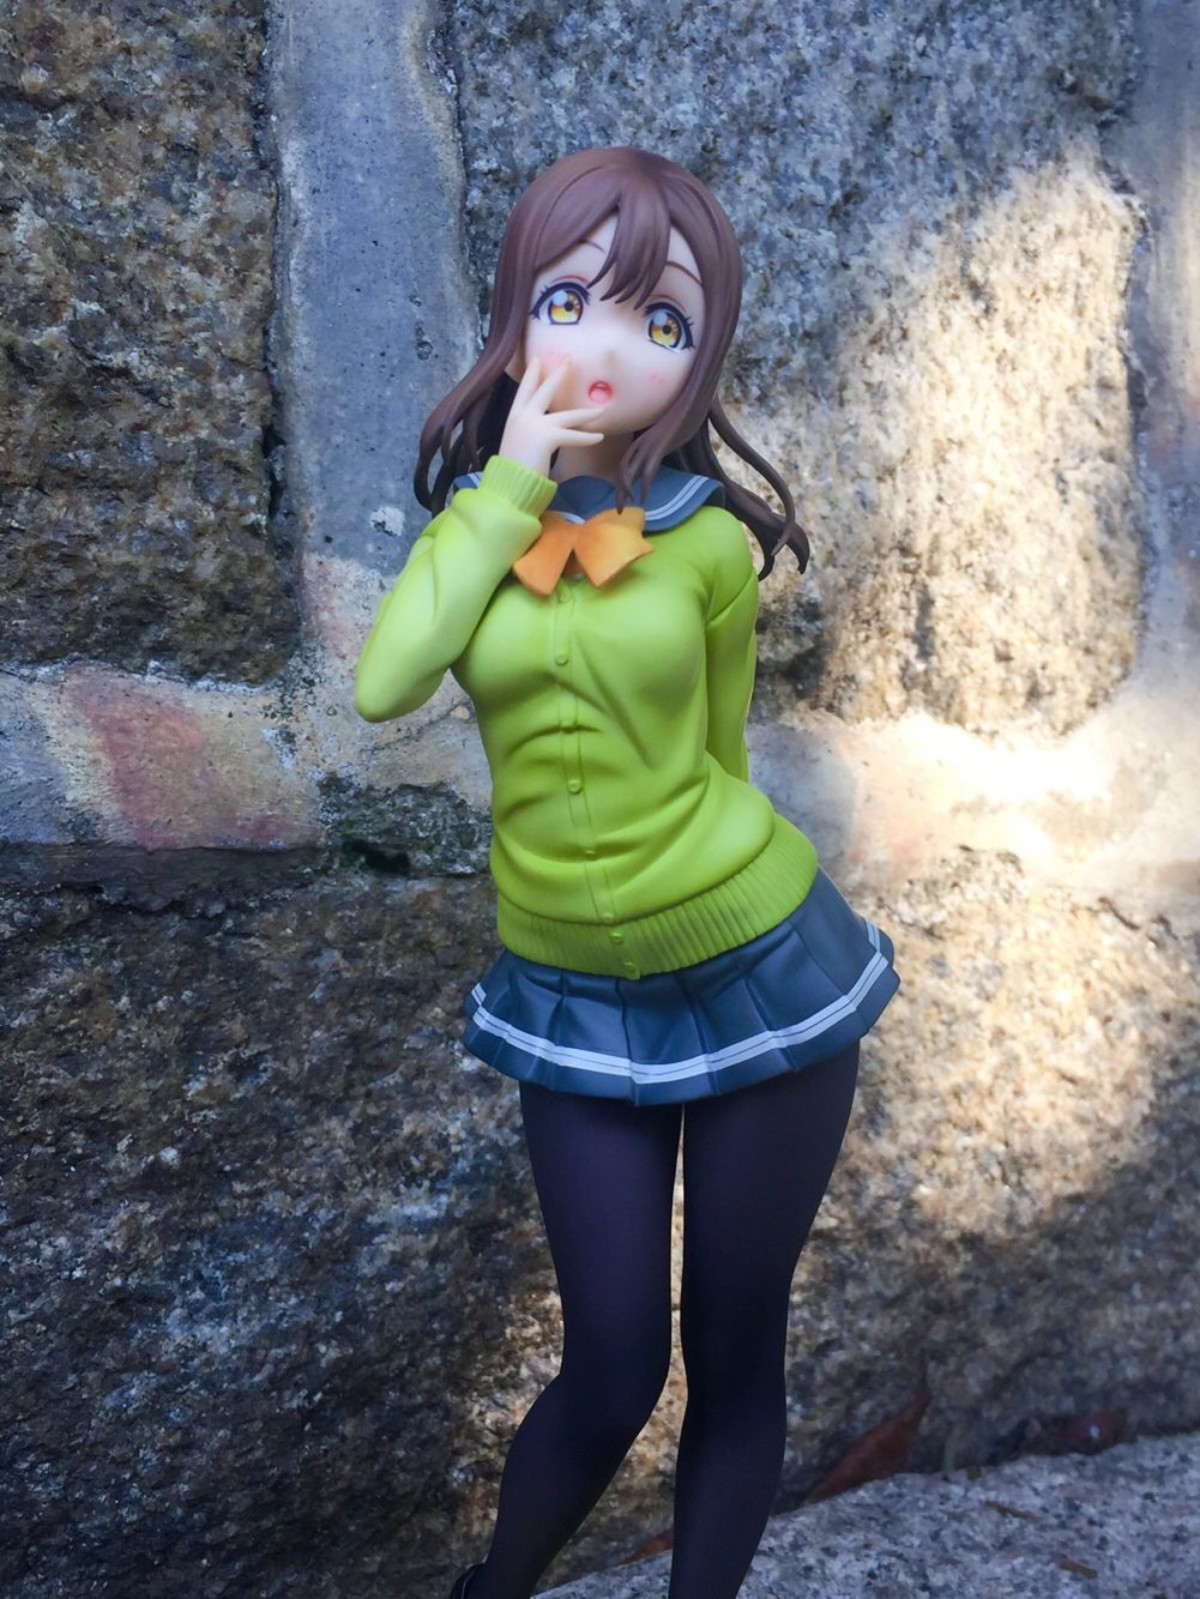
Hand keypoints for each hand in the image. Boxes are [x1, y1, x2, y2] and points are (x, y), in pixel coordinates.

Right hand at [499, 358, 605, 477]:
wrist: (507, 487)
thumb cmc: (511, 473)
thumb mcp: (516, 447)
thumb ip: (527, 436)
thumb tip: (540, 435)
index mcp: (513, 419)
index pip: (523, 391)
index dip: (531, 375)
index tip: (537, 360)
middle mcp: (522, 417)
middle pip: (545, 390)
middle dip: (559, 374)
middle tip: (571, 359)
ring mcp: (534, 425)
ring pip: (566, 415)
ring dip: (586, 413)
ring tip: (601, 411)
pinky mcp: (546, 437)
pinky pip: (572, 436)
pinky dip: (586, 438)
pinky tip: (599, 437)